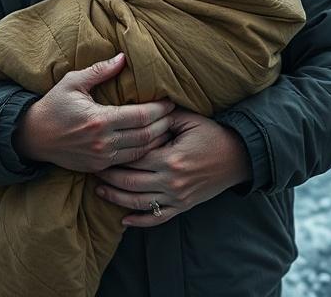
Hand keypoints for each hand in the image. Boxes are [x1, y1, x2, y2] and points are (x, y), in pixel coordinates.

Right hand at [15, 53, 175, 172]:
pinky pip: (129, 162)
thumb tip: (123, 57)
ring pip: (141, 152)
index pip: (140, 116)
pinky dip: (144, 153)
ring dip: (158, 140)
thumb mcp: (73, 82)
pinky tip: (153, 143)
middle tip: (174, 114)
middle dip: (164, 124)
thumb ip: (100, 71)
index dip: (160, 109)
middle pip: (146, 135)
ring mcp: (101, 158)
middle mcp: (103, 142)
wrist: (32, 137)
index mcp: (99, 119)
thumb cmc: (53, 105)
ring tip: (169, 128)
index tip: (170, 101)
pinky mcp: (98, 167)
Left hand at [95, 108, 250, 226]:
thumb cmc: (212, 134)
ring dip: (116, 199)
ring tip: (99, 190)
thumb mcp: (189, 120)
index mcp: (170, 158)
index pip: (134, 159)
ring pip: (139, 203)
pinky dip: (139, 221)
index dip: (115, 155)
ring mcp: (177, 197)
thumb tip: (140, 109)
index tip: (100, 150)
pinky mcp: (183, 207)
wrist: (238, 157)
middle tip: (92, 169)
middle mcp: (171, 181)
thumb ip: (163, 116)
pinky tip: (123, 220)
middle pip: (130, 183)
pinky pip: (157, 218)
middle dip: (109, 177)